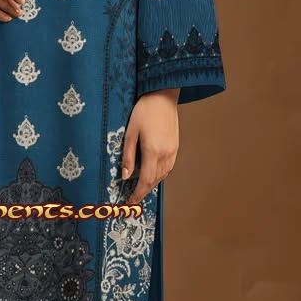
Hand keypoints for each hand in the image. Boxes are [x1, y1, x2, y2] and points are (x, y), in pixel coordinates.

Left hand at [122, 89, 179, 204]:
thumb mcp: (130, 133)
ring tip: (140, 188)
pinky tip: (151, 174)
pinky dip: (159, 175)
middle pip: (154, 181)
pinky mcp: (175, 147)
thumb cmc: (144, 111)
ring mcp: (172, 152)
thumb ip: (128, 156)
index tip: (129, 203)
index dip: (136, 195)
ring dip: (151, 184)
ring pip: (162, 176)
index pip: (144, 181)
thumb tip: (125, 176)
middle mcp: (165, 155)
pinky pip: (168, 168)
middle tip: (132, 198)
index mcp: (152, 152)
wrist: (163, 97)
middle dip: (143, 192)